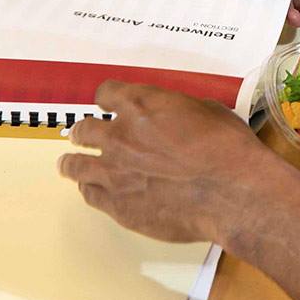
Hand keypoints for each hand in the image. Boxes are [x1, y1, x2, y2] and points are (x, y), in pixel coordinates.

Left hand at [58, 82, 273, 243]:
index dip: (107, 99)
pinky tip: (93, 190)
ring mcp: (114, 173)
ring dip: (73, 163)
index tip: (107, 104)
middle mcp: (119, 136)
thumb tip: (174, 120)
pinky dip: (91, 190)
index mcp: (141, 105)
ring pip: (76, 165)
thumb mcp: (206, 112)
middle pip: (83, 130)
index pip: (106, 93)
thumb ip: (177, 113)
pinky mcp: (117, 205)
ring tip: (69, 164)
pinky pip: (90, 195)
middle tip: (82, 136)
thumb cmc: (226, 147)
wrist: (230, 192)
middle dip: (83, 132)